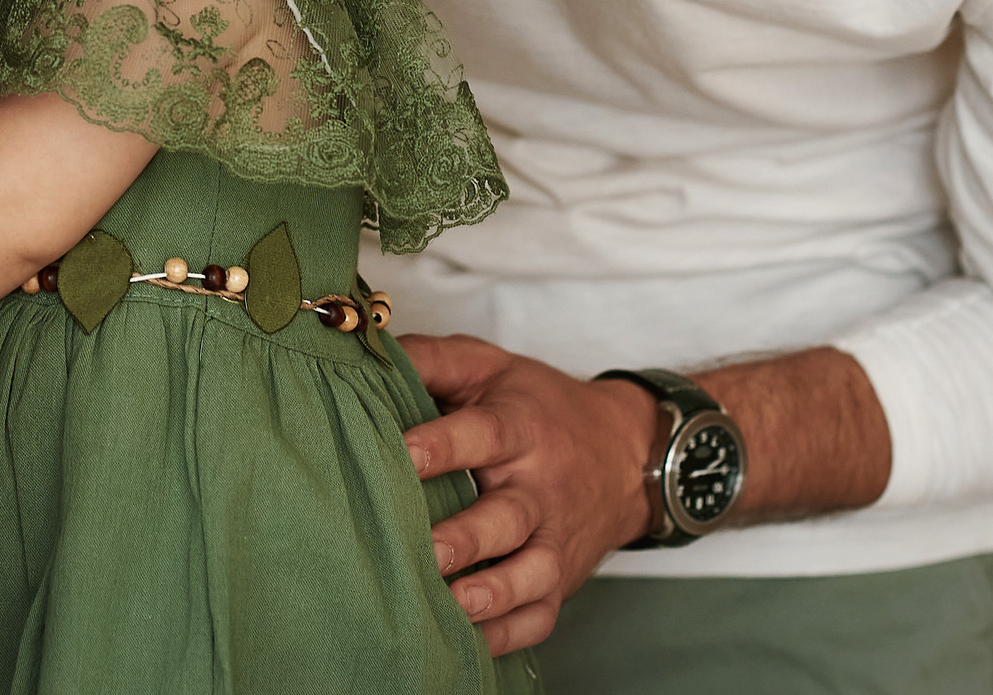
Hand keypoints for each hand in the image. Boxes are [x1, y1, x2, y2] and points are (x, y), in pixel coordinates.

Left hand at [397, 333, 655, 655]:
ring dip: (490, 593)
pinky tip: (467, 642)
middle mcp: (541, 488)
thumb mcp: (491, 367)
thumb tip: (366, 351)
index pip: (484, 435)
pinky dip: (506, 635)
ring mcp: (554, 541)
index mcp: (521, 427)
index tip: (402, 456)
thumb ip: (432, 360)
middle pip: (507, 517)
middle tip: (426, 549)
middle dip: (466, 537)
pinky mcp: (560, 582)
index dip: (442, 446)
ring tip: (449, 602)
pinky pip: (538, 617)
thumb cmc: (539, 407)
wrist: (626, 453)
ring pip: (529, 574)